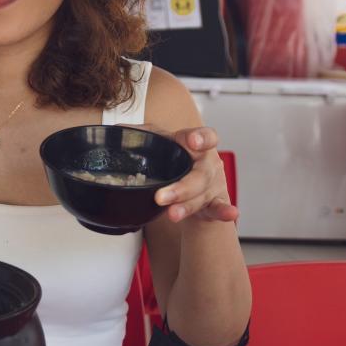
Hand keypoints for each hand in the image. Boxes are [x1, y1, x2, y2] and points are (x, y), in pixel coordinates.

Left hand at [119, 124, 238, 223]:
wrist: (192, 182)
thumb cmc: (176, 158)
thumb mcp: (160, 143)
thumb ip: (140, 136)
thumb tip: (115, 131)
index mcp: (196, 145)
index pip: (205, 136)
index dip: (201, 138)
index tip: (192, 141)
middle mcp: (207, 164)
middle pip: (199, 175)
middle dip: (181, 188)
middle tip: (161, 197)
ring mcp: (212, 184)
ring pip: (202, 195)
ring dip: (187, 206)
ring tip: (172, 213)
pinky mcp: (214, 201)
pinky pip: (219, 208)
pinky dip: (224, 212)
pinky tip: (230, 214)